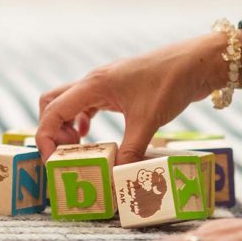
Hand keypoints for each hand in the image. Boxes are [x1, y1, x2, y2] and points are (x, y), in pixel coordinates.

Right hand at [36, 33, 225, 163]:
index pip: (53, 109)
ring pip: (69, 103)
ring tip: (78, 148)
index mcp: (94, 85)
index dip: (46, 136)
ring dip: (66, 125)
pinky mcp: (116, 89)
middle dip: (52, 130)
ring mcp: (104, 84)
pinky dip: (82, 120)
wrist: (194, 63)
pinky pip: (87, 104)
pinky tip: (91, 135)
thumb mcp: (149, 121)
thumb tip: (116, 177)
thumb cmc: (169, 83)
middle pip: (53, 102)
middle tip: (67, 153)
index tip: (52, 160)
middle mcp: (93, 82)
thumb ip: (130, 150)